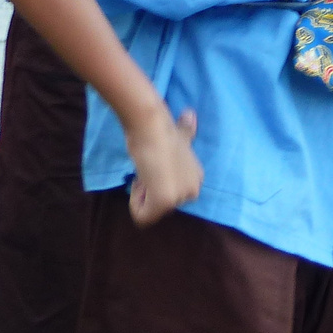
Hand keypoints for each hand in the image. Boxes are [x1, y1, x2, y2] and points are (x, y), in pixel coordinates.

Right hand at [123, 104, 203, 225]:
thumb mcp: (180, 135)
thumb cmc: (161, 130)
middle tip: (148, 171)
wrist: (152, 126)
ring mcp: (181, 196)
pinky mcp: (165, 202)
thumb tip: (190, 115)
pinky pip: (143, 218)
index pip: (173, 194)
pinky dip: (135, 204)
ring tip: (146, 172)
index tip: (153, 167)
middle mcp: (194, 189)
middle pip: (163, 205)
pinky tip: (141, 181)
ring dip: (143, 195)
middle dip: (150, 191)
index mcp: (197, 177)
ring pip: (152, 211)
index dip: (157, 183)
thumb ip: (187, 131)